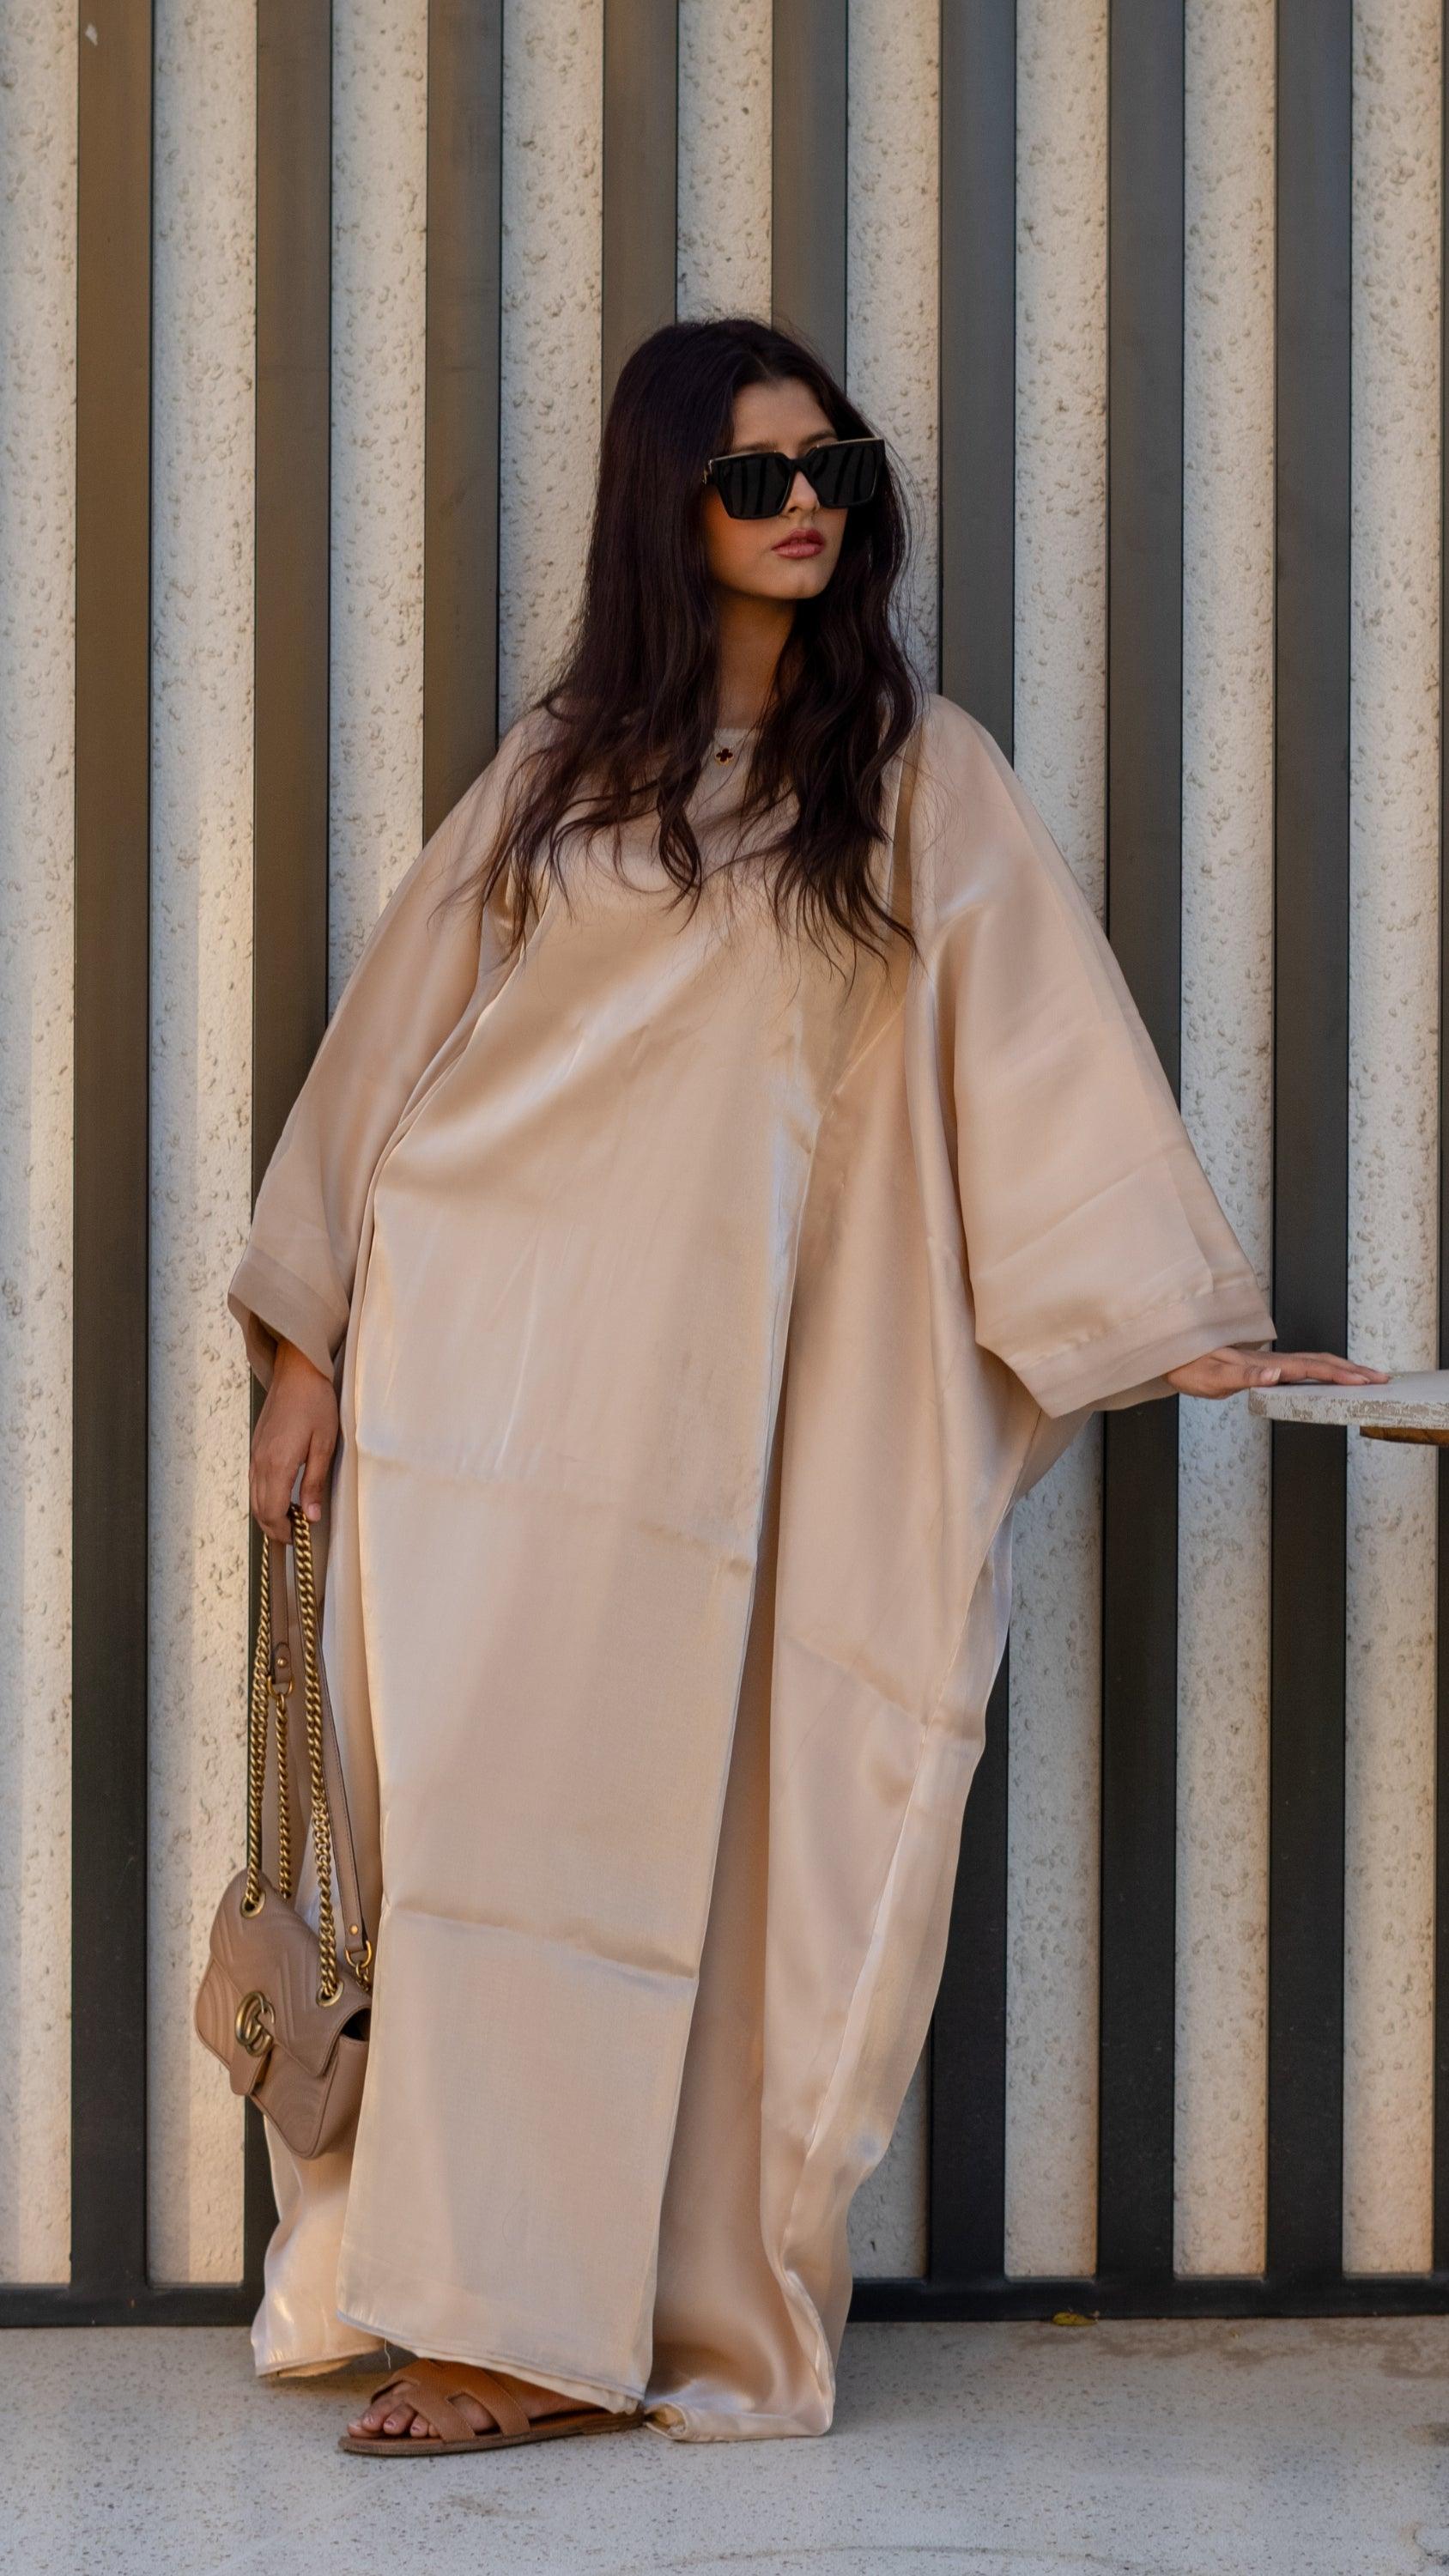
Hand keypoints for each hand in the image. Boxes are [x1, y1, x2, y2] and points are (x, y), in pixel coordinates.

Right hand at [249, 1337, 338, 1539]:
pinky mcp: (256, 1447)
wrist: (297, 1372)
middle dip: (275, 1528)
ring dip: (268, 1514)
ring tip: (290, 1522)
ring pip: (254, 1497)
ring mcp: (255, 1454)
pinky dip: (264, 1497)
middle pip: (259, 1509)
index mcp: (278, 1464)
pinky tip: (281, 1498)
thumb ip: (315, 1483)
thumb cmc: (315, 1404)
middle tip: (296, 1537)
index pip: (273, 1512)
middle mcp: (261, 1462)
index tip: (301, 1539)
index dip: (284, 1531)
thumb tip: (311, 1516)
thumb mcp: (324, 1445)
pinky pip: (254, 1482)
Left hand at [1164, 1346, 1391, 1400]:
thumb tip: (1277, 1372)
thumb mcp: (1211, 1378)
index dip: (1337, 1375)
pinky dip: (1323, 1370)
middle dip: (1352, 1370)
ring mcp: (1267, 1360)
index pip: (1308, 1368)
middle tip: (1381, 1379)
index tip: (1363, 1381)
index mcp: (1263, 1363)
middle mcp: (1269, 1359)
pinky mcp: (1261, 1364)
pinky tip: (1330, 1376)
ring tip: (1366, 1376)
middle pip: (1319, 1361)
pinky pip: (1300, 1366)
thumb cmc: (1188, 1367)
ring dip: (1341, 1368)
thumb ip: (1244, 1377)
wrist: (1169, 1352)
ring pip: (1312, 1361)